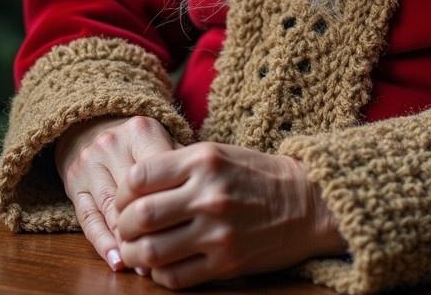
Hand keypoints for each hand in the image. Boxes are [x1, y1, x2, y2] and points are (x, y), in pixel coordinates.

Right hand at [55, 115, 176, 272]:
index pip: (157, 168)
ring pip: (109, 208)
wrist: (93, 124)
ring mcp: (88, 165)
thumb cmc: (139, 140)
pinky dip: (103, 244)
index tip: (187, 223)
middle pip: (132, 191)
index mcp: (140, 130)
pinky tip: (117, 261)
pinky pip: (88, 218)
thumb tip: (197, 194)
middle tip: (169, 253)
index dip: (170, 197)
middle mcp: (111, 145)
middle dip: (149, 226)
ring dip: (128, 241)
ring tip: (146, 265)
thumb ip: (180, 162)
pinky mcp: (73, 184)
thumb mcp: (161, 139)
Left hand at [114, 142, 346, 288]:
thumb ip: (179, 166)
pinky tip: (163, 263)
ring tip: (138, 249)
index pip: (139, 177)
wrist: (306, 203)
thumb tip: (133, 190)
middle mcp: (209, 194)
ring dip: (135, 254)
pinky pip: (175, 277)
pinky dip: (159, 273)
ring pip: (151, 251)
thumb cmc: (258, 175)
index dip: (123, 191)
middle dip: (124, 225)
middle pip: (141, 216)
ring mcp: (218, 231)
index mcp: (205, 159)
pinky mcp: (226, 263)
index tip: (126, 199)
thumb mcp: (220, 154)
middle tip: (127, 227)